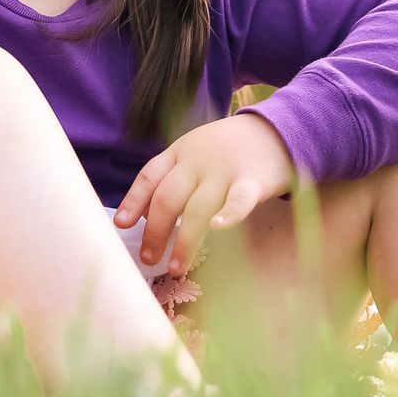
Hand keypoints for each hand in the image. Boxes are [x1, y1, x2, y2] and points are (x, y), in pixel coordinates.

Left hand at [112, 113, 298, 277]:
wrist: (276, 129)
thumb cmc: (229, 149)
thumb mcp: (195, 153)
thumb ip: (172, 178)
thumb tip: (145, 215)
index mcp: (180, 152)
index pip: (149, 176)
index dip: (134, 201)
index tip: (121, 225)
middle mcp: (197, 161)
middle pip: (168, 198)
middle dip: (155, 231)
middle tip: (148, 258)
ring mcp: (224, 171)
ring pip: (197, 208)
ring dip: (184, 240)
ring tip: (175, 267)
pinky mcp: (253, 181)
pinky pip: (239, 199)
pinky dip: (229, 214)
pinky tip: (218, 228)